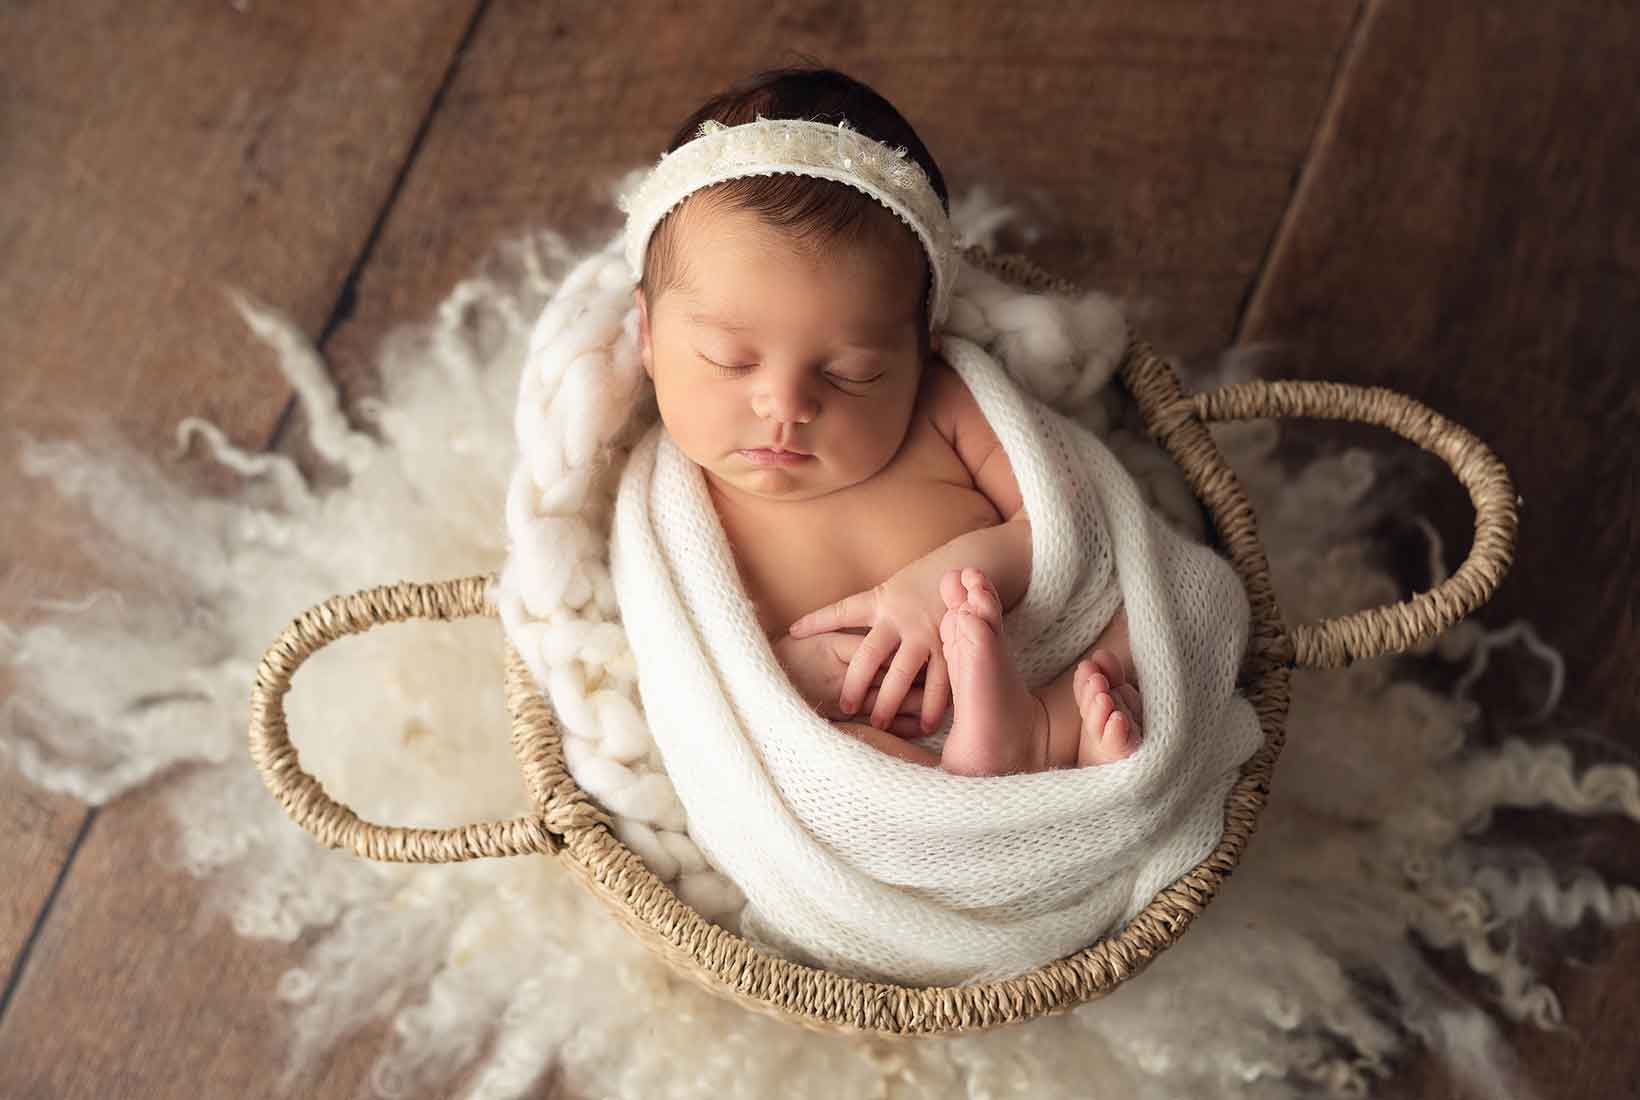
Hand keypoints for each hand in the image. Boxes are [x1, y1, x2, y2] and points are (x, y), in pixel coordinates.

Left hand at [785, 569, 950, 734]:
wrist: (971, 565)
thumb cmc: (925, 580)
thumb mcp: (892, 586)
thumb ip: (868, 608)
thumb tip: (826, 622)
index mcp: (882, 600)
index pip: (843, 610)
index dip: (817, 620)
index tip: (793, 633)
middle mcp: (901, 618)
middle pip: (870, 655)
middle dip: (856, 683)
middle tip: (845, 708)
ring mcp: (927, 633)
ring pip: (904, 674)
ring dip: (892, 702)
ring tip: (881, 726)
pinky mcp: (951, 645)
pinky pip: (941, 680)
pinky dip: (933, 704)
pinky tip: (925, 724)